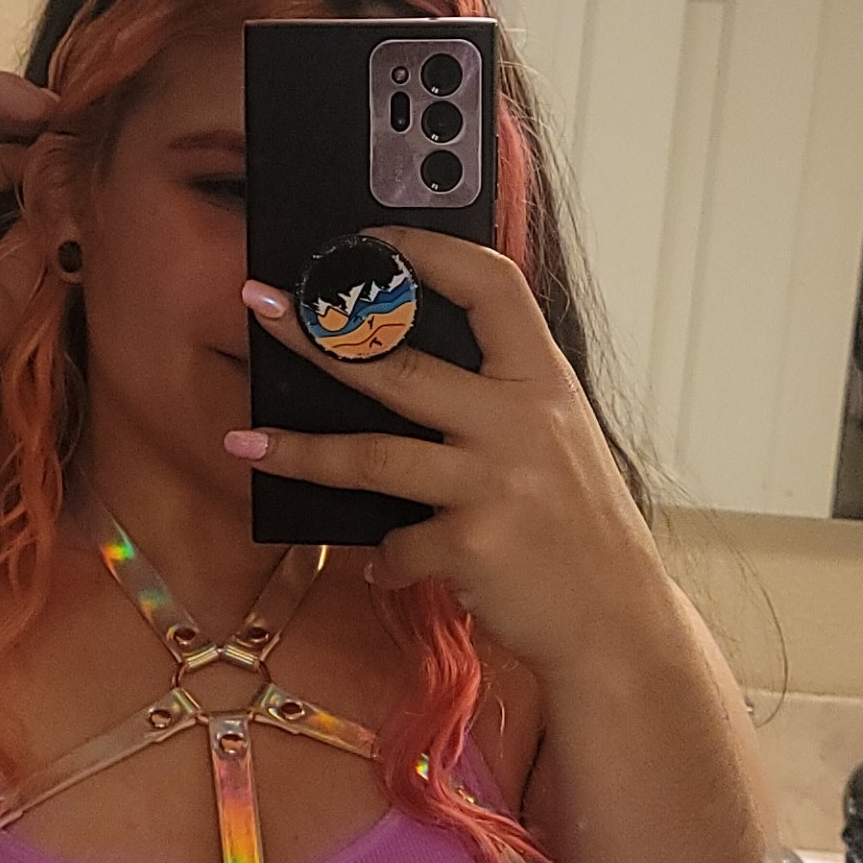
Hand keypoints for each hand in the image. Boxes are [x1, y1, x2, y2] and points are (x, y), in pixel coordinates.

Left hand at [223, 226, 667, 676]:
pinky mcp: (472, 546)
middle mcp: (522, 421)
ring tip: (245, 443)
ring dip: (300, 452)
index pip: (490, 284)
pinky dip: (387, 556)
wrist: (617, 622)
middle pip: (399, 366)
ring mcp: (495, 484)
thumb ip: (501, 399)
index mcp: (546, 380)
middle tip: (260, 308)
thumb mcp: (560, 439)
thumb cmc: (580, 527)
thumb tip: (403, 368)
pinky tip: (386, 564)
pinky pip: (397, 543)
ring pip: (372, 456)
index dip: (426, 250)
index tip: (365, 240)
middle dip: (318, 335)